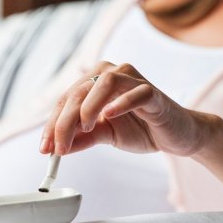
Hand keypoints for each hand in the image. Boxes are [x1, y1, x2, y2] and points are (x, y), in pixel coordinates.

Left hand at [40, 62, 215, 157]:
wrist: (177, 136)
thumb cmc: (141, 128)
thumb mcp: (105, 135)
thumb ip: (82, 138)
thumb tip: (55, 149)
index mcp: (97, 80)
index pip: (67, 98)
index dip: (53, 124)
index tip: (45, 149)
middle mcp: (113, 72)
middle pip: (80, 90)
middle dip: (64, 121)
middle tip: (58, 148)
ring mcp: (134, 79)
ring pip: (103, 83)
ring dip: (88, 106)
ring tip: (83, 129)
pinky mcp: (153, 93)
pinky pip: (136, 92)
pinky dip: (120, 102)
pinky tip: (108, 115)